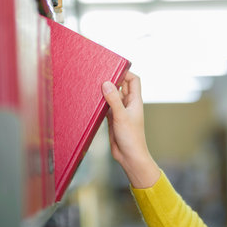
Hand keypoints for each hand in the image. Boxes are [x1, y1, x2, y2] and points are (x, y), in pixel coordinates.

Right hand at [102, 71, 159, 187]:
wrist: (130, 157)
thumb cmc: (131, 138)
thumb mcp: (121, 117)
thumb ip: (113, 100)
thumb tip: (106, 83)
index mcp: (135, 101)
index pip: (133, 80)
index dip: (125, 73)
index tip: (112, 69)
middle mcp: (128, 104)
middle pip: (121, 86)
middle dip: (112, 80)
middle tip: (98, 75)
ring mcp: (120, 111)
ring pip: (112, 96)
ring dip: (104, 92)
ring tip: (91, 86)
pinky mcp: (112, 119)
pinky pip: (106, 106)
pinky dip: (100, 103)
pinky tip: (91, 100)